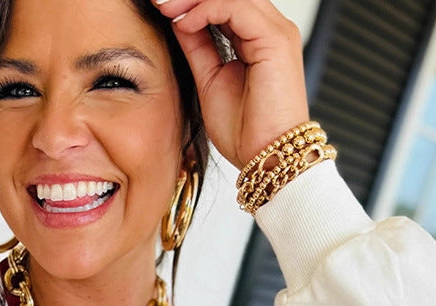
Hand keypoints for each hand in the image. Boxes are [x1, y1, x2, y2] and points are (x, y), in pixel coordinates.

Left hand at [155, 0, 310, 169]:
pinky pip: (239, 8)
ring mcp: (276, 32)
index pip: (225, 3)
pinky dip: (208, 10)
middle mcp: (271, 30)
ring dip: (195, 0)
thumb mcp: (209, 80)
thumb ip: (198, 47)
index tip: (160, 7)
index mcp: (258, 39)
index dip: (192, 3)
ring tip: (167, 8)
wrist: (265, 159)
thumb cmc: (246, 132)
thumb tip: (179, 21)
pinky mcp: (276, 40)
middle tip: (159, 2)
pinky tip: (185, 22)